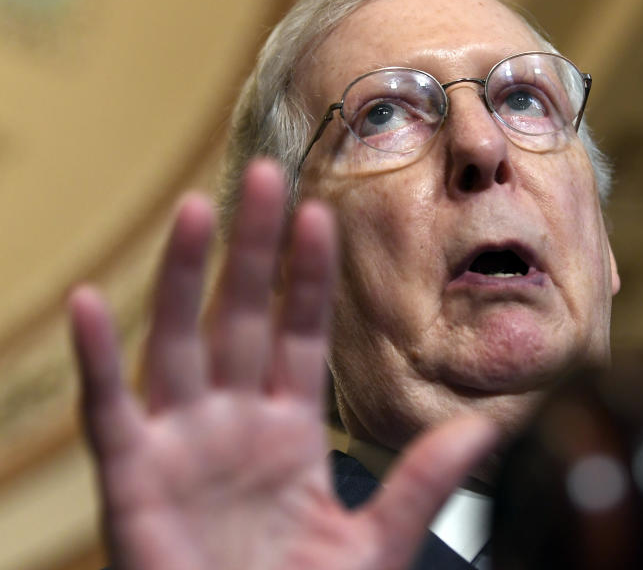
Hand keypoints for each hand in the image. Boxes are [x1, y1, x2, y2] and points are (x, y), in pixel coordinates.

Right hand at [69, 159, 497, 569]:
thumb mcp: (374, 542)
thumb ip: (421, 482)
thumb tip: (486, 427)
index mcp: (291, 431)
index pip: (303, 334)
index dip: (312, 276)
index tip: (326, 214)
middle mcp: (234, 424)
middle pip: (244, 318)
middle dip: (254, 250)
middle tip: (263, 173)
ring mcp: (182, 445)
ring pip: (181, 344)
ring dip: (184, 277)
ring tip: (197, 209)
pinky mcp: (133, 482)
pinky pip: (110, 413)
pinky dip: (99, 361)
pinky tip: (94, 303)